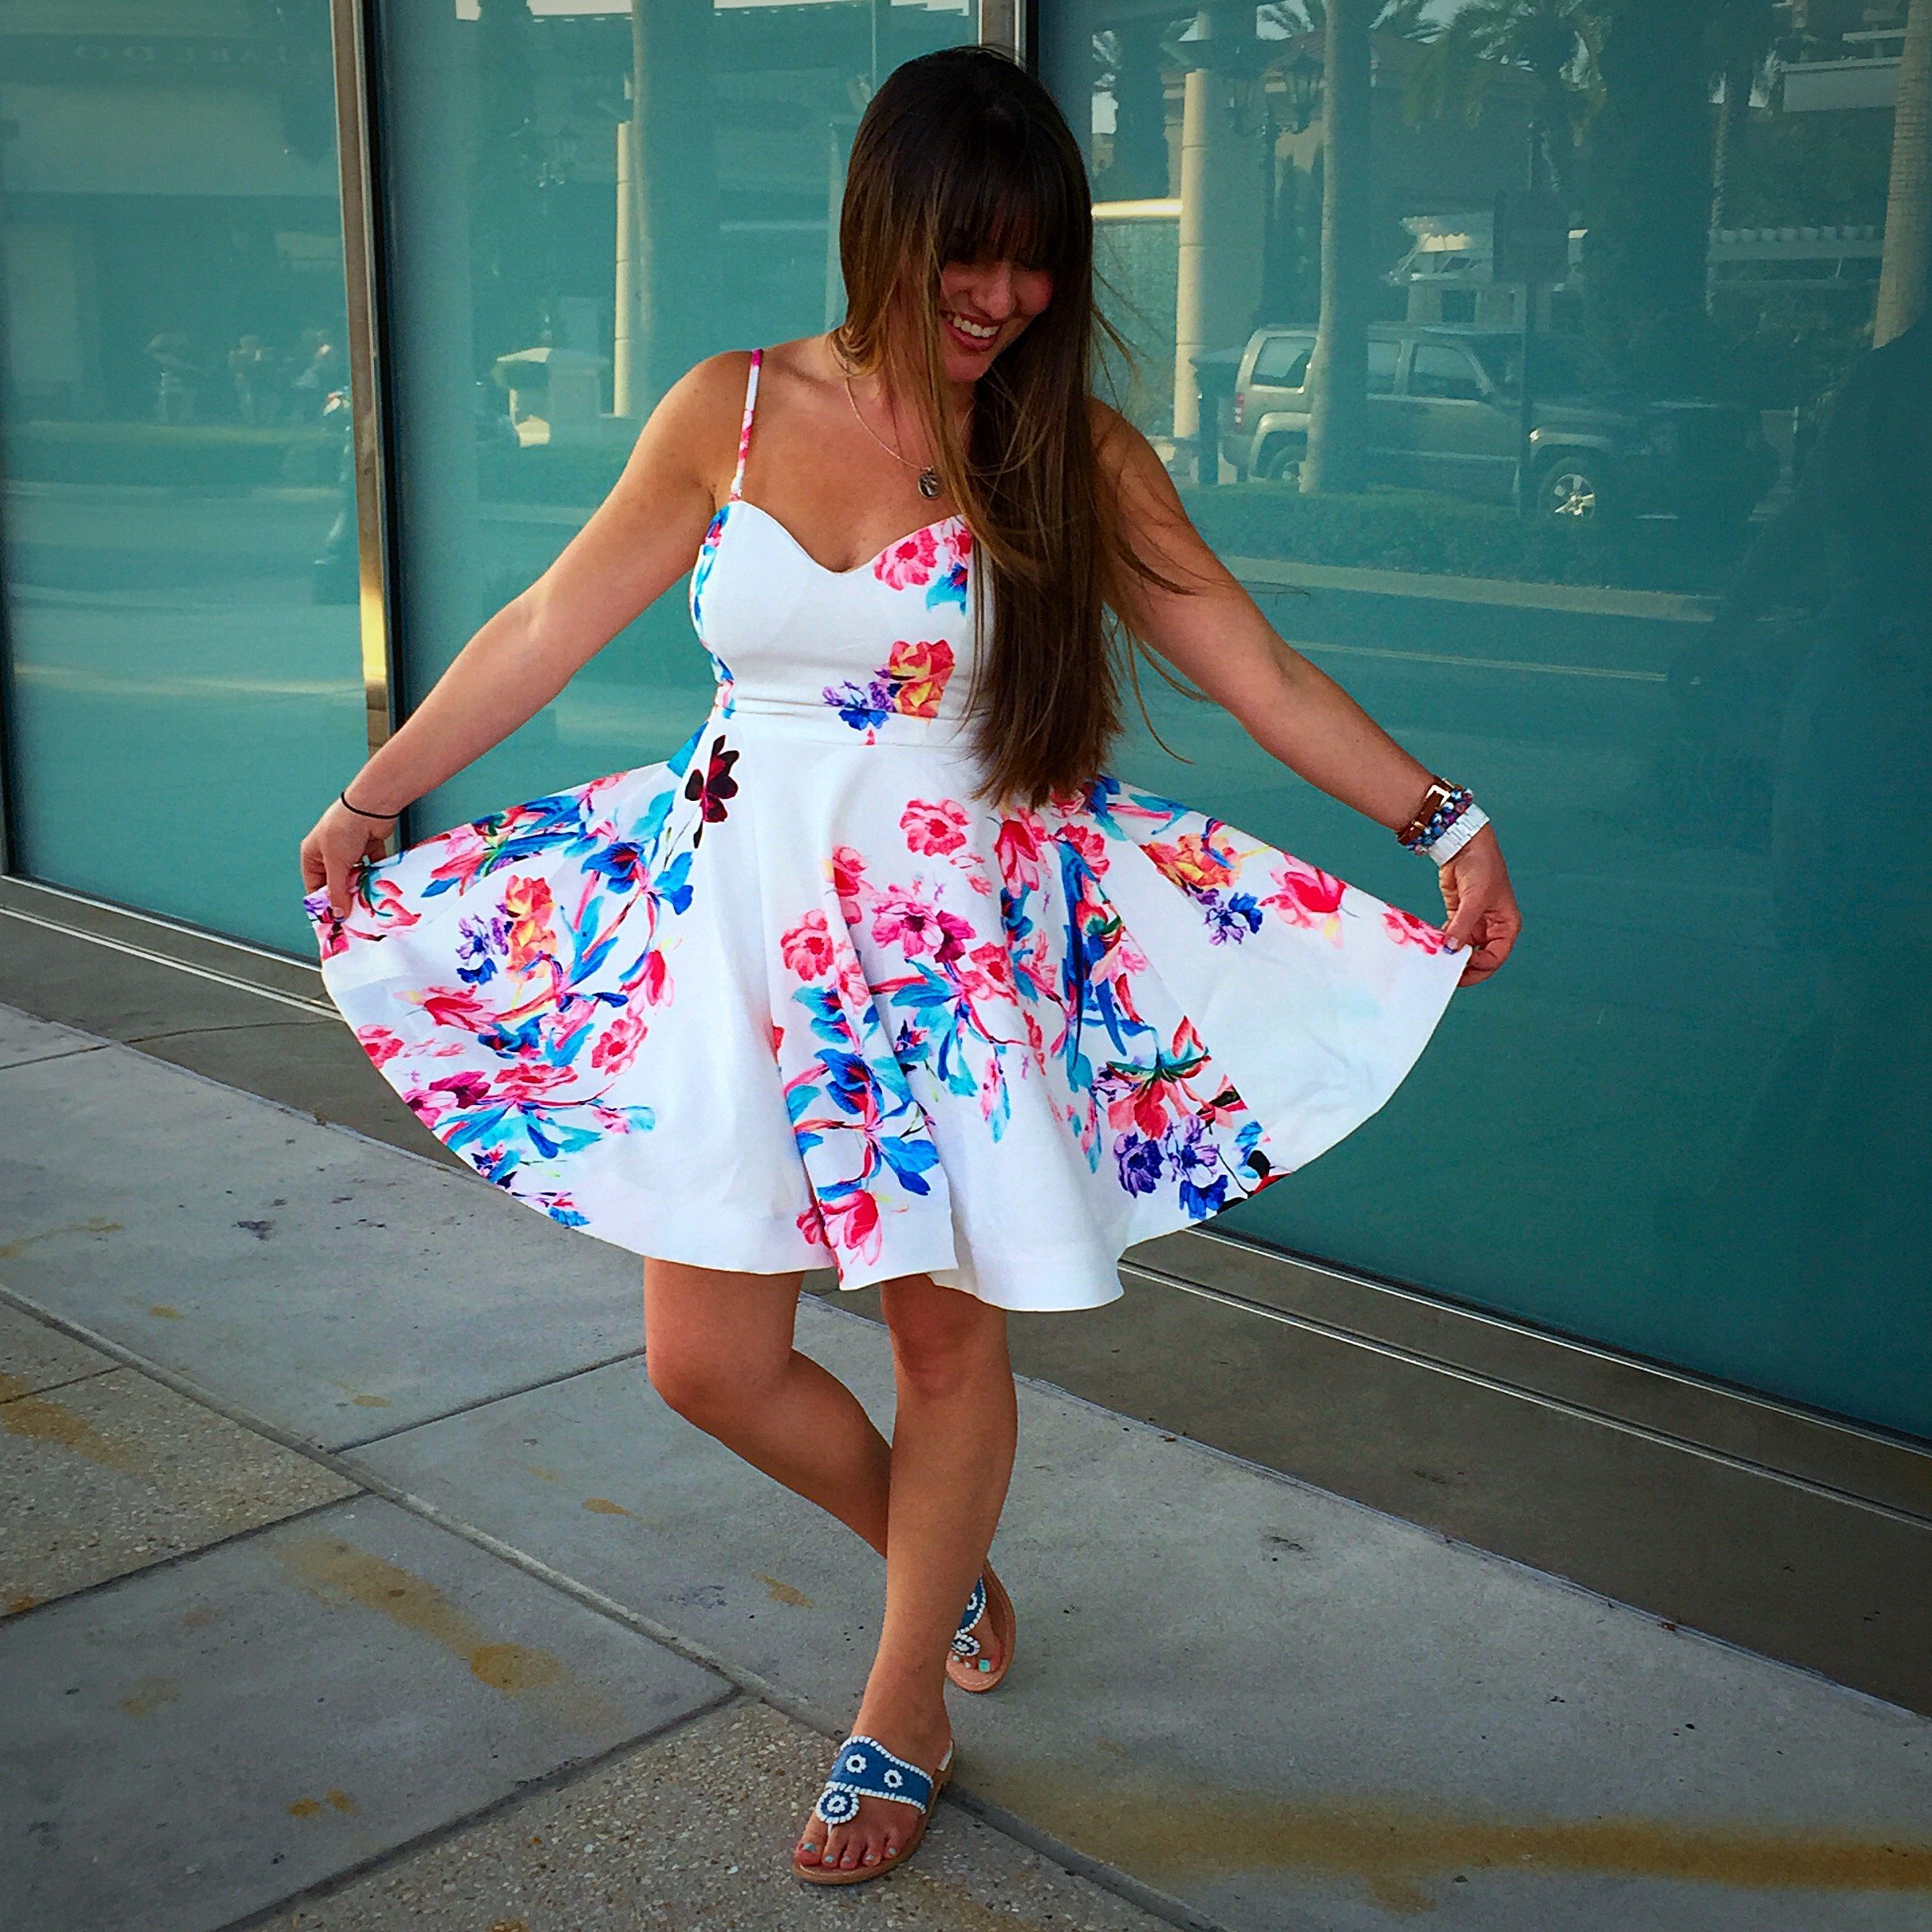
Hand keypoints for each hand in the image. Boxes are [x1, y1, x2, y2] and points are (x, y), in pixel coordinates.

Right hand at [299, 796, 396, 920]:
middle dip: (345, 897)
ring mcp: (350, 851)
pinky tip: (379, 886)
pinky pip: (371, 868)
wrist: (371, 806)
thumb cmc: (344, 827)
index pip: (315, 887)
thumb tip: (338, 912)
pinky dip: (375, 876)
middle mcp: (329, 853)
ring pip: (355, 877)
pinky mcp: (368, 847)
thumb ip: (338, 890)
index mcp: (312, 855)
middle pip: (337, 884)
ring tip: (368, 902)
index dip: (324, 904)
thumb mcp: (336, 863)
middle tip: (355, 914)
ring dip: (361, 888)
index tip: (335, 920)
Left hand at [1436, 824, 1519, 986]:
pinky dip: (1442, 941)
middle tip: (1445, 973)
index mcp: (1506, 925)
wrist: (1464, 844)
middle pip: (1479, 958)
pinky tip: (1432, 945)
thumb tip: (1451, 947)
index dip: (1480, 967)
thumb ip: (1463, 926)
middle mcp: (1491, 927)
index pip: (1495, 957)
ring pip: (1463, 948)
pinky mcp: (1457, 916)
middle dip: (1464, 966)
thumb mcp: (1475, 899)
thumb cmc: (1483, 866)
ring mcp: (1474, 922)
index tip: (1461, 968)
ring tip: (1436, 961)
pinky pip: (1450, 935)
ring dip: (1450, 954)